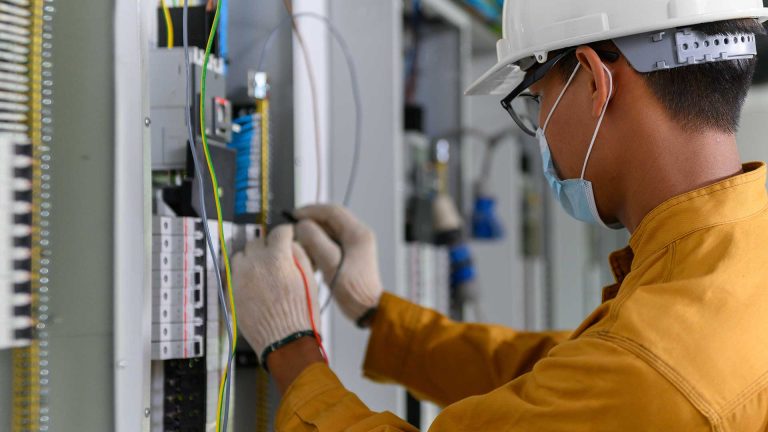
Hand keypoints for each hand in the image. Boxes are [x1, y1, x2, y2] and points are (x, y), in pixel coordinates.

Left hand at [232, 225, 321, 362]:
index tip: (287, 237)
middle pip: (257, 241)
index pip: (279, 232)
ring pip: (241, 254)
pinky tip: (254, 281)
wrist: (285, 341)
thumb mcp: (309, 279)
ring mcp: (241, 277)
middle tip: (276, 255)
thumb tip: (292, 246)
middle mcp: (256, 264)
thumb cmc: (301, 315)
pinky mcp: (233, 290)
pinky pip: (233, 272)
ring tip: (262, 268)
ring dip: (251, 257)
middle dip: (268, 245)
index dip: (286, 233)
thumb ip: (299, 256)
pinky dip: (243, 272)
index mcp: (277, 259)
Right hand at [294, 205, 383, 323]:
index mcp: (358, 233)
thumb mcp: (330, 263)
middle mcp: (359, 235)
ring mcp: (356, 244)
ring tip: (300, 243)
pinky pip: (331, 241)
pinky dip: (318, 244)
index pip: (331, 211)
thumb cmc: (353, 290)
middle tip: (294, 229)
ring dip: (314, 234)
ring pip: (329, 230)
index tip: (293, 216)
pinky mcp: (351, 254)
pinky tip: (310, 254)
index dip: (310, 211)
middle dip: (310, 222)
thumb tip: (302, 226)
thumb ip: (315, 241)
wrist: (368, 309)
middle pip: (330, 219)